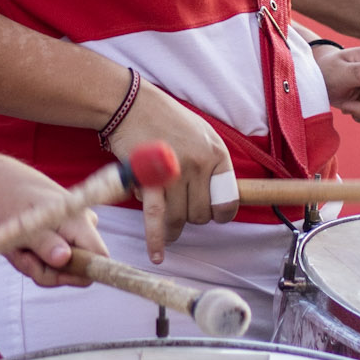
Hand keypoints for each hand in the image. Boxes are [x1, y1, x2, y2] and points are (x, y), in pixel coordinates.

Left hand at [0, 154, 109, 287]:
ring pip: (60, 270)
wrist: (3, 183)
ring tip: (16, 246)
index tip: (49, 271)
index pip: (100, 258)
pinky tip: (21, 246)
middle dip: (43, 270)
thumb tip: (64, 258)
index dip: (80, 273)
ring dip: (33, 264)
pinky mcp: (65, 240)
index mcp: (80, 222)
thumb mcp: (22, 225)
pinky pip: (52, 264)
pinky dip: (33, 260)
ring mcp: (75, 234)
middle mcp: (84, 228)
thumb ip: (44, 244)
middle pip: (75, 271)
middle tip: (19, 254)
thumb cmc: (11, 200)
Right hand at [111, 81, 234, 264]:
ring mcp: (175, 172)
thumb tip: (219, 197)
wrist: (131, 105)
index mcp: (217, 154)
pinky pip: (156, 217)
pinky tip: (157, 253)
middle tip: (179, 205)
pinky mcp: (149, 179)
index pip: (228, 201)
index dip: (220, 214)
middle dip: (190, 216)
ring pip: (179, 218)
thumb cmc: (166, 120)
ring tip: (167, 227)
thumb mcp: (203, 134)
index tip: (211, 213)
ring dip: (172, 228)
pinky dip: (156, 239)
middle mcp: (200, 164)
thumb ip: (213, 164)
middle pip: (201, 214)